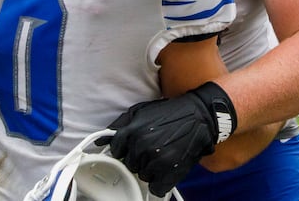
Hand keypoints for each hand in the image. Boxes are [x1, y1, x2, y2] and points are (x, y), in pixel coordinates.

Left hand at [96, 82, 235, 196]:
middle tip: (152, 147)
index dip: (125, 148)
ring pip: (142, 175)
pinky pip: (156, 187)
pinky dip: (161, 181)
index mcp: (131, 131)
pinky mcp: (169, 173)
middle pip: (129, 164)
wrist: (198, 116)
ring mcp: (155, 160)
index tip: (134, 146)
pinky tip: (167, 167)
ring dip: (150, 169)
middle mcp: (141, 146)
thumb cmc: (169, 113)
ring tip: (162, 154)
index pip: (116, 150)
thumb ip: (118, 126)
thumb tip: (100, 141)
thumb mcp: (140, 111)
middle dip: (138, 158)